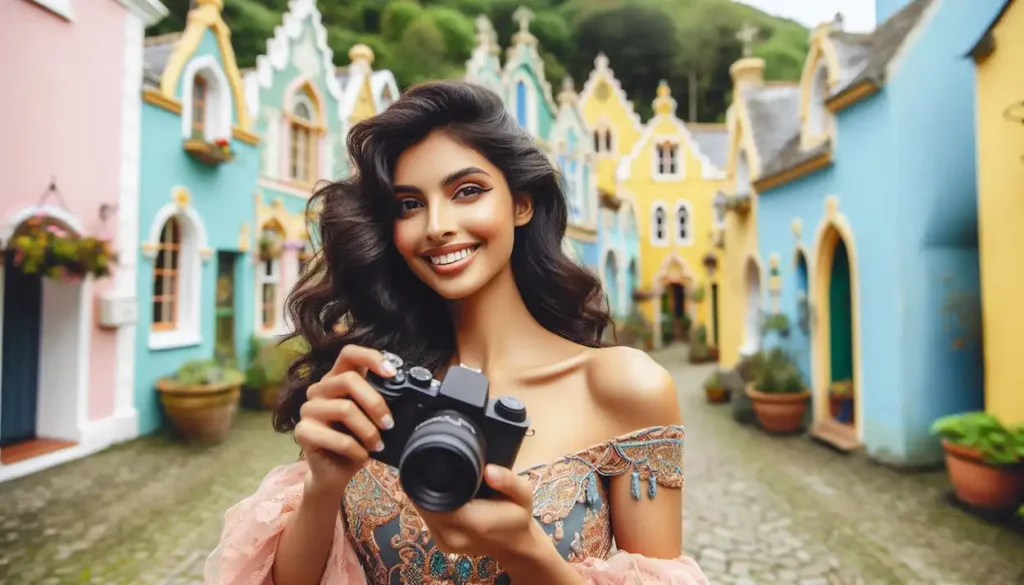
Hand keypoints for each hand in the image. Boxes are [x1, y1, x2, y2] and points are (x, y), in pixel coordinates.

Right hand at [294, 345, 396, 499]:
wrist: (335, 473)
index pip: (349, 354)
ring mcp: (308, 409)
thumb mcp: (371, 417)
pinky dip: (357, 450)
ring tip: (378, 445)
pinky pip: (337, 438)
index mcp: (337, 379)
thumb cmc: (356, 442)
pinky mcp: (302, 432)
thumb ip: (380, 400)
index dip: (371, 358)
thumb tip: (405, 389)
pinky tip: (362, 456)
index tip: (392, 374)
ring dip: (368, 431)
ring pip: (344, 408)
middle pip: (348, 380)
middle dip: (375, 403)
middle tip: (389, 424)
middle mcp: (319, 389)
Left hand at [415, 465, 546, 566]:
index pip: (437, 498)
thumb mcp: (523, 494)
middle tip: (438, 467)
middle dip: (429, 485)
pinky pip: (428, 520)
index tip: (436, 463)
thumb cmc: (518, 517)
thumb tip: (488, 470)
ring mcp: (445, 543)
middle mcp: (454, 535)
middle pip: (426, 504)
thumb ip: (509, 481)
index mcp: (474, 522)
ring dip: (429, 496)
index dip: (433, 479)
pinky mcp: (441, 544)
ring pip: (424, 512)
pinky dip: (432, 506)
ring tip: (441, 480)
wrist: (515, 547)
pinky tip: (444, 496)